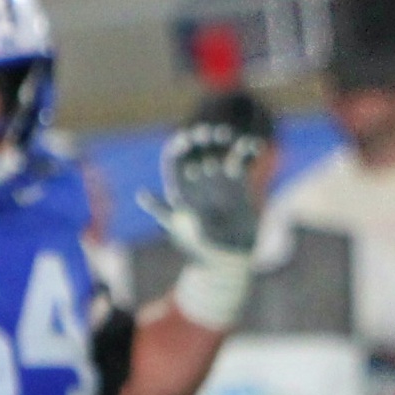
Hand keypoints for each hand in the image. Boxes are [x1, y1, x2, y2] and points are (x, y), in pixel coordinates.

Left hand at [140, 120, 263, 258]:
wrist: (233, 259)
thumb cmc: (204, 250)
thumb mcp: (183, 231)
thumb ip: (166, 211)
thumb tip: (142, 195)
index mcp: (180, 189)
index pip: (175, 161)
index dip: (179, 147)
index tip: (189, 140)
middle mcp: (197, 181)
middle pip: (195, 152)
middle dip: (200, 140)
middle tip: (209, 135)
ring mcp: (218, 180)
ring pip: (217, 151)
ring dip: (220, 140)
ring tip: (226, 136)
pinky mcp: (238, 183)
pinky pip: (241, 161)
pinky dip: (247, 151)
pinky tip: (253, 145)